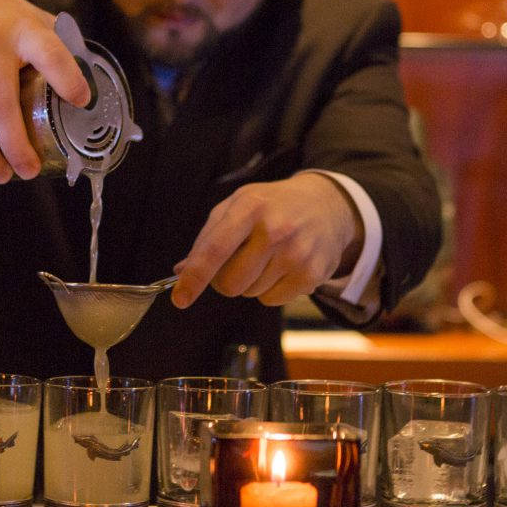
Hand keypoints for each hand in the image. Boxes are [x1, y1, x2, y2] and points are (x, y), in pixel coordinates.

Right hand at [0, 0, 91, 182]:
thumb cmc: (5, 14)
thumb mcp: (35, 19)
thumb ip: (61, 49)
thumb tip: (93, 90)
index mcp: (24, 30)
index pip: (49, 53)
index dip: (66, 77)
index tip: (82, 101)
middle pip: (2, 103)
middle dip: (16, 144)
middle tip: (29, 171)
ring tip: (3, 177)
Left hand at [171, 173, 361, 308]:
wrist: (326, 206)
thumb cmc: (272, 206)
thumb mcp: (239, 205)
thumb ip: (208, 237)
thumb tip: (181, 271)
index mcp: (250, 206)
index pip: (215, 249)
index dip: (195, 277)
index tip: (180, 298)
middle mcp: (275, 229)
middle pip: (230, 282)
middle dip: (224, 280)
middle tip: (237, 262)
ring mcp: (296, 253)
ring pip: (250, 293)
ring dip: (250, 282)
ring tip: (267, 257)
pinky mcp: (311, 274)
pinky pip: (272, 300)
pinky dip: (270, 290)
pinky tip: (283, 267)